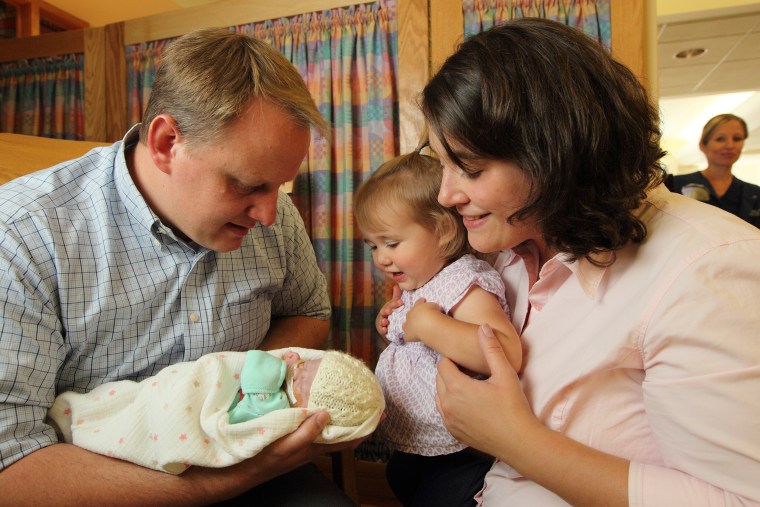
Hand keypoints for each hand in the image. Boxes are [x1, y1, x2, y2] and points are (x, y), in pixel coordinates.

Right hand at [375, 285, 401, 336]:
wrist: (389, 326)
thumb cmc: (392, 313)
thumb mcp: (394, 305)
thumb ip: (396, 296)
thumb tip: (397, 285)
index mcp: (387, 308)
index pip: (391, 304)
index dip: (395, 303)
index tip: (401, 302)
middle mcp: (383, 315)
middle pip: (384, 312)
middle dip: (387, 311)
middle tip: (390, 310)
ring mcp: (382, 322)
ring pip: (382, 321)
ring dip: (383, 321)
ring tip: (385, 321)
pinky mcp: (383, 330)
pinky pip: (382, 330)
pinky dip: (383, 330)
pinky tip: (385, 330)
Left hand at [402, 298, 441, 342]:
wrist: (427, 324)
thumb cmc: (433, 313)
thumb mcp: (435, 306)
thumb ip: (433, 307)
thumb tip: (434, 309)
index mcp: (417, 307)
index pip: (418, 302)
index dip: (421, 302)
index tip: (423, 300)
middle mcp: (410, 315)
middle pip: (409, 314)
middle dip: (413, 315)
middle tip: (418, 317)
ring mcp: (408, 325)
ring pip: (405, 325)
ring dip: (408, 326)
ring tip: (412, 328)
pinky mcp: (408, 335)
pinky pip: (406, 336)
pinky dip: (409, 337)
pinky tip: (412, 338)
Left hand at [435, 324, 537, 458]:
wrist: (519, 442)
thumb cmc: (513, 407)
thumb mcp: (504, 374)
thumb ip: (491, 349)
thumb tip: (482, 327)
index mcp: (456, 387)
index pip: (443, 363)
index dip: (454, 359)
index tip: (468, 361)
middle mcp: (447, 404)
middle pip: (439, 378)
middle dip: (451, 371)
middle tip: (471, 372)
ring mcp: (449, 420)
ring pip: (439, 395)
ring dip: (449, 388)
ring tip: (470, 387)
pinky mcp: (453, 431)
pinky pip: (444, 411)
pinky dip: (451, 404)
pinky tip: (469, 403)